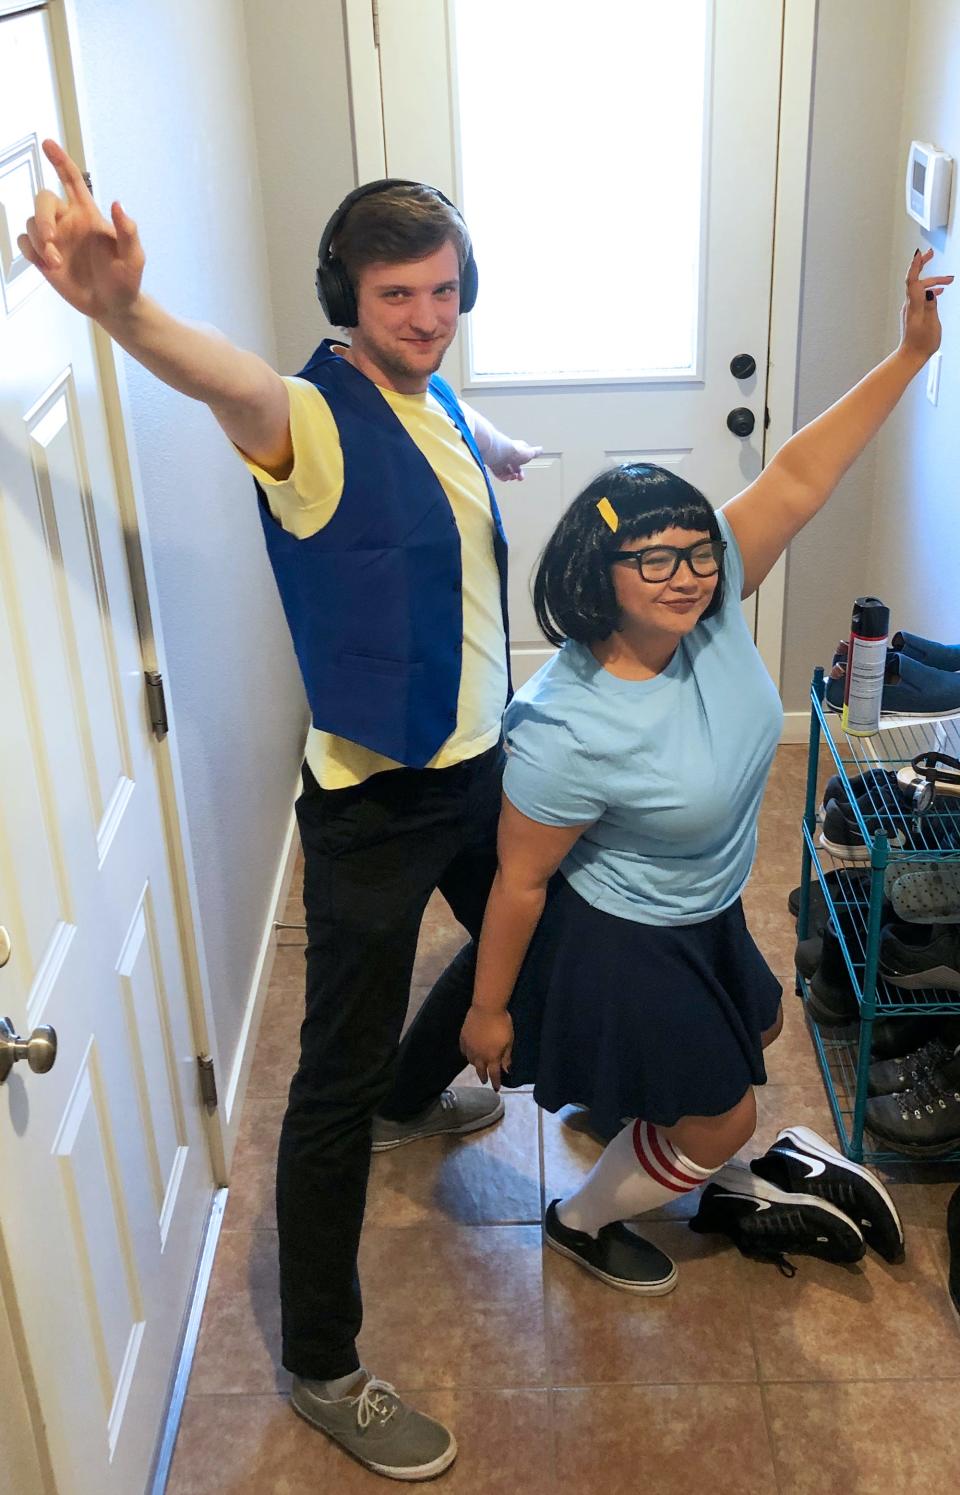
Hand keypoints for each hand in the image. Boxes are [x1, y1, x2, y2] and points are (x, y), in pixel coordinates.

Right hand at [16, 139, 144, 321]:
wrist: (114, 306)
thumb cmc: (126, 279)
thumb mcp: (134, 256)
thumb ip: (128, 230)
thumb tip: (118, 203)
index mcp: (88, 213)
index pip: (71, 179)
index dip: (60, 160)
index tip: (48, 144)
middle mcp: (68, 221)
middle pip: (43, 200)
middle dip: (42, 216)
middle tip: (50, 239)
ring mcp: (55, 239)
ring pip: (31, 222)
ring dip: (39, 242)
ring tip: (56, 263)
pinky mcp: (43, 257)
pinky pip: (24, 242)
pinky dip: (30, 251)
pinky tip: (47, 265)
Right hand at [459, 1005, 513, 1090]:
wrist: (487, 1008)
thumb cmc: (502, 1024)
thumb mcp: (509, 1041)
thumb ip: (507, 1057)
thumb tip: (507, 1070)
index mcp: (492, 1057)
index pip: (494, 1074)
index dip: (495, 1082)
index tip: (496, 1089)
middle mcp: (479, 1055)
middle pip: (480, 1070)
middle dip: (483, 1077)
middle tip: (484, 1081)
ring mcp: (470, 1047)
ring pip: (471, 1061)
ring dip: (475, 1065)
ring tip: (478, 1066)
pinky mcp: (463, 1038)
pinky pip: (463, 1050)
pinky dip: (466, 1054)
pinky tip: (468, 1054)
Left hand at [487, 438, 542, 482]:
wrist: (499, 452)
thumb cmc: (514, 451)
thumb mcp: (529, 453)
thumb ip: (535, 452)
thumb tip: (541, 449)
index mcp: (517, 451)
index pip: (521, 460)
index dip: (523, 467)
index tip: (523, 474)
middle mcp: (509, 456)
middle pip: (514, 468)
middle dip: (518, 475)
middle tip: (519, 478)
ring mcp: (501, 461)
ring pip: (507, 472)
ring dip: (511, 477)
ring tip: (512, 477)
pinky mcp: (493, 465)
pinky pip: (499, 474)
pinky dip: (504, 477)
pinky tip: (506, 477)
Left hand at [899, 247, 952, 362]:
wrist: (911, 356)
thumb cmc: (921, 344)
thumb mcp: (931, 325)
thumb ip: (931, 306)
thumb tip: (931, 292)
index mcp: (914, 306)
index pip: (912, 281)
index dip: (915, 265)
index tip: (919, 253)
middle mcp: (909, 305)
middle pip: (916, 281)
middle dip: (925, 266)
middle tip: (931, 253)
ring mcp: (910, 308)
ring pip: (920, 288)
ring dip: (934, 282)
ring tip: (949, 280)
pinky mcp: (912, 312)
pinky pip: (920, 296)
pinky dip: (930, 290)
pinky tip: (939, 291)